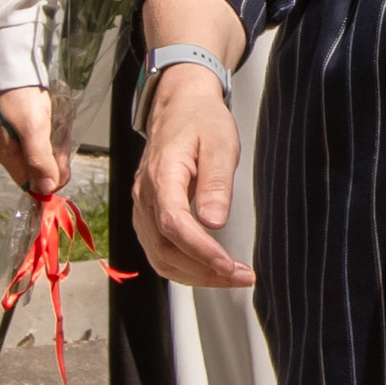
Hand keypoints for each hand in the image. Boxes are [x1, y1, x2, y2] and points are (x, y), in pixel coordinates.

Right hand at [0, 85, 68, 199]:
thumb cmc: (20, 97)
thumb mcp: (32, 129)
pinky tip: (59, 128)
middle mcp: (13, 152)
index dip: (47, 184)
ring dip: (57, 150)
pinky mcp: (29, 129)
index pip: (29, 184)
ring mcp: (20, 140)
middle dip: (56, 164)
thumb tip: (47, 189)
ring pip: (45, 157)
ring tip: (59, 131)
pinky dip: (55, 139)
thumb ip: (39, 159)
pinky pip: (46, 143)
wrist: (15, 69)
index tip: (63, 173)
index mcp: (8, 156)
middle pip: (39, 172)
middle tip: (62, 145)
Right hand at [132, 64, 252, 287]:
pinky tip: (209, 270)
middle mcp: (145, 196)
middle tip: (242, 276)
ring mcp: (143, 207)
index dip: (201, 251)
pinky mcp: (148, 215)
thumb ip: (216, 183)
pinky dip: (183, 267)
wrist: (178, 107)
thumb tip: (214, 222)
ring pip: (160, 256)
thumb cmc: (200, 121)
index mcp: (162, 175)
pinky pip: (158, 251)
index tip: (228, 265)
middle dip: (205, 271)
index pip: (174, 224)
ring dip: (195, 275)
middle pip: (165, 249)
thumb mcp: (220, 143)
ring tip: (231, 277)